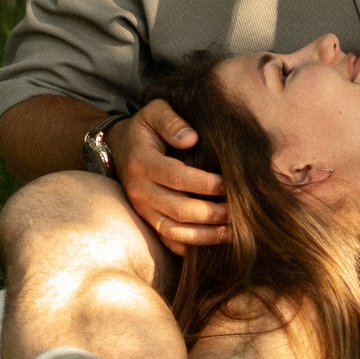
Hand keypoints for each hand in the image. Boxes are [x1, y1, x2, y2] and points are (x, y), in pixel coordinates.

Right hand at [112, 99, 228, 248]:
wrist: (119, 147)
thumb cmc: (145, 128)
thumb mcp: (154, 111)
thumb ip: (171, 121)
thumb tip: (191, 138)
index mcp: (142, 163)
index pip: (176, 177)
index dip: (205, 184)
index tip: (230, 184)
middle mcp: (140, 191)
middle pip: (178, 209)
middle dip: (212, 213)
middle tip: (240, 211)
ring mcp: (143, 210)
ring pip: (174, 231)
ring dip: (206, 235)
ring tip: (234, 232)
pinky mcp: (148, 221)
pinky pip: (169, 241)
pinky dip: (191, 247)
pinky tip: (216, 243)